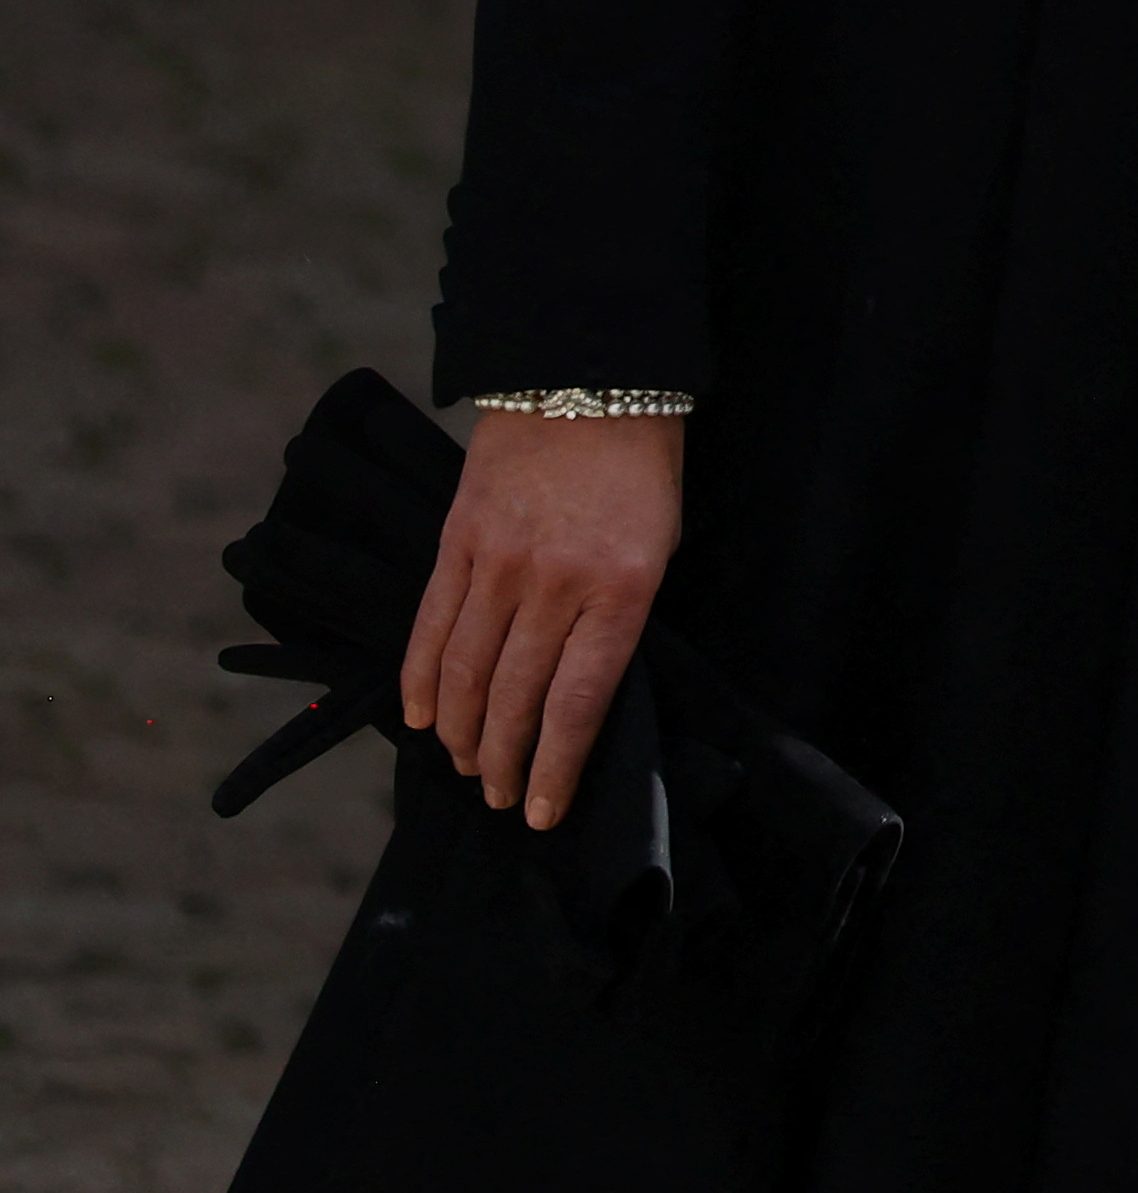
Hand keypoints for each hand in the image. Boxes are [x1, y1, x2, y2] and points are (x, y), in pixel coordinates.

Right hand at [402, 404, 684, 833]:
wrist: (587, 382)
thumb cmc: (639, 473)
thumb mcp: (659, 549)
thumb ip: (618, 619)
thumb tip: (578, 694)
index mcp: (623, 589)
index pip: (579, 701)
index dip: (556, 765)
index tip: (542, 810)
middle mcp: (556, 583)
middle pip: (516, 698)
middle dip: (504, 761)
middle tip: (500, 798)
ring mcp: (499, 563)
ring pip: (466, 672)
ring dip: (461, 733)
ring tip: (466, 769)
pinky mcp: (457, 542)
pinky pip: (431, 626)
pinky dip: (423, 680)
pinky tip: (422, 717)